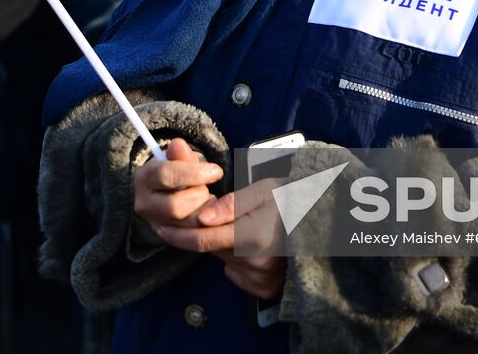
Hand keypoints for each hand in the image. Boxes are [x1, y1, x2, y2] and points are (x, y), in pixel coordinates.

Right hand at [133, 138, 223, 239]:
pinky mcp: (167, 236)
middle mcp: (143, 204)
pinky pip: (191, 236)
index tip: (216, 171)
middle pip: (174, 207)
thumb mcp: (180, 159)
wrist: (166, 190)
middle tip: (206, 188)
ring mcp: (153, 223)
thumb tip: (178, 144)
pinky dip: (205, 224)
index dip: (194, 173)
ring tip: (207, 199)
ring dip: (204, 211)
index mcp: (144, 177)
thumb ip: (182, 155)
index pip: (165, 175)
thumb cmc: (178, 170)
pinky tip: (207, 211)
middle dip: (198, 196)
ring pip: (185, 225)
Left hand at [153, 180, 288, 298]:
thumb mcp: (263, 189)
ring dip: (218, 242)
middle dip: (197, 233)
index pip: (202, 239)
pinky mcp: (264, 286)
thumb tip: (202, 217)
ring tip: (235, 224)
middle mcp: (256, 262)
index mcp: (253, 236)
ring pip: (221, 259)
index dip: (177, 233)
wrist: (317, 219)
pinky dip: (233, 259)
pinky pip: (235, 273)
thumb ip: (232, 203)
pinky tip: (246, 242)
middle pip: (209, 249)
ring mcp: (261, 277)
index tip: (160, 226)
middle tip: (196, 215)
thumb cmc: (290, 200)